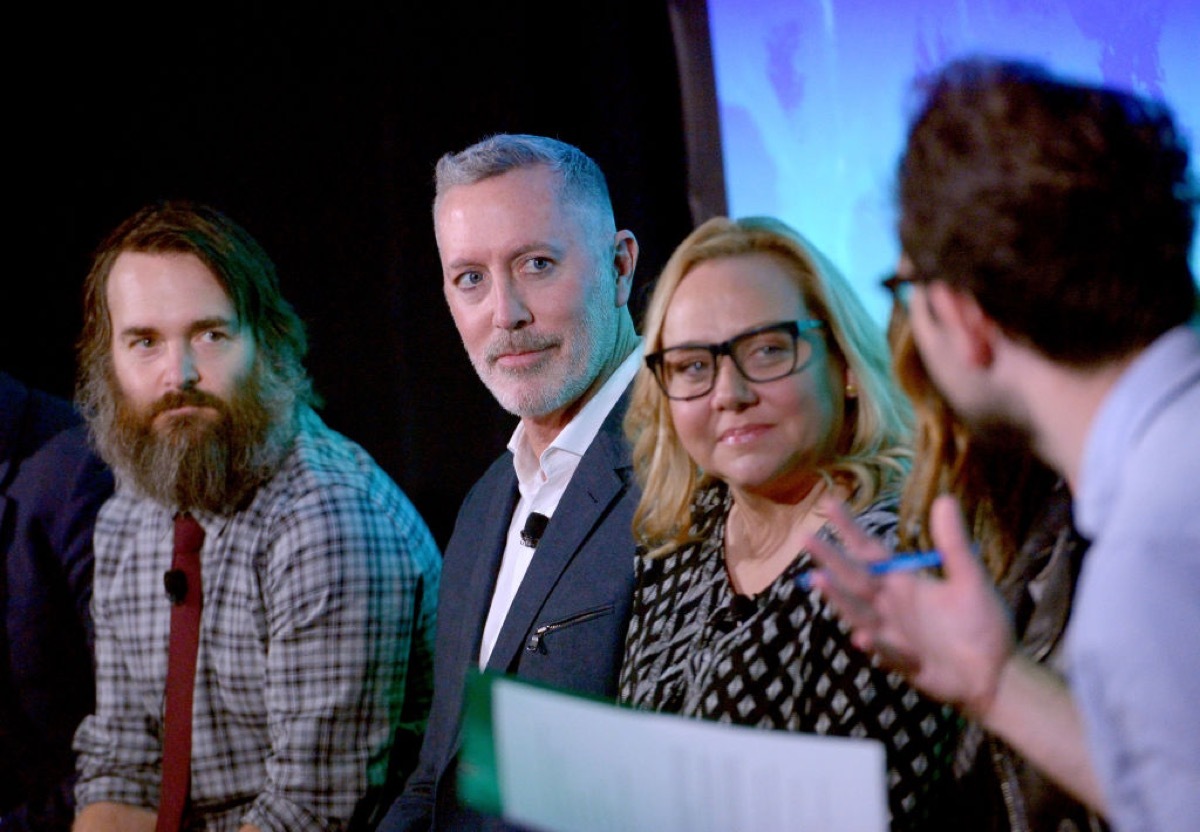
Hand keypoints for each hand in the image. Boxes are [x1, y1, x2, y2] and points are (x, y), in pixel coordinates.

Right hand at [804, 494, 1015, 718]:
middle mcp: (890, 605)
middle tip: (806, 537)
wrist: (995, 674)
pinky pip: (889, 652)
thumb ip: (954, 544)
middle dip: (831, 558)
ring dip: (839, 598)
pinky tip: (864, 637)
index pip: (869, 551)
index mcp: (902, 582)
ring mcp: (893, 634)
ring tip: (819, 579)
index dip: (849, 528)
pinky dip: (877, 645)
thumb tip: (945, 498)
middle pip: (854, 578)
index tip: (830, 503)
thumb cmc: (981, 624)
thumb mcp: (970, 579)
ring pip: (859, 613)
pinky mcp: (905, 662)